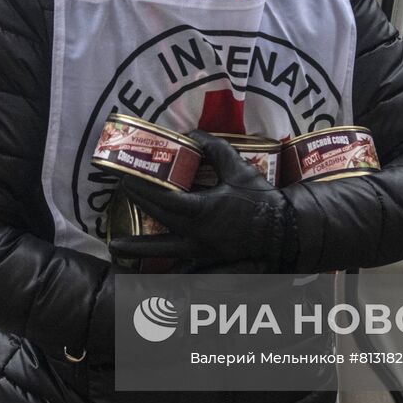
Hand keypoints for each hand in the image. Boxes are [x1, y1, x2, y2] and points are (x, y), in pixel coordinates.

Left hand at [108, 131, 295, 266]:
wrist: (287, 232)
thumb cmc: (262, 199)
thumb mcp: (238, 168)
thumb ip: (214, 148)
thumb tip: (192, 134)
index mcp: (200, 210)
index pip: (160, 198)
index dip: (140, 187)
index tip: (125, 177)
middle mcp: (195, 234)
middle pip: (157, 219)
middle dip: (137, 204)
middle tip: (121, 193)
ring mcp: (201, 253)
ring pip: (162, 252)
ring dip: (138, 248)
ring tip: (116, 247)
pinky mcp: (209, 263)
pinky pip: (180, 267)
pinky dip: (162, 267)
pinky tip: (149, 269)